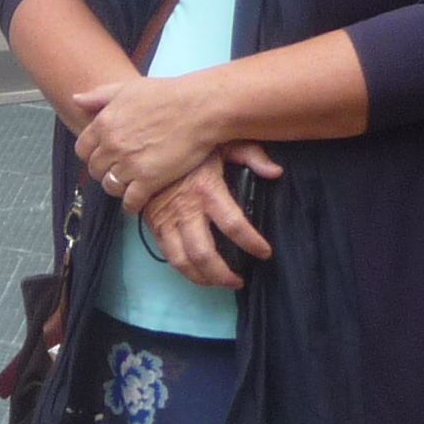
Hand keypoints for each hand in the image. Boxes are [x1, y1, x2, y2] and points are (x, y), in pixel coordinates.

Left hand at [72, 71, 226, 209]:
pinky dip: (132, 205)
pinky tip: (137, 203)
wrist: (198, 109)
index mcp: (104, 124)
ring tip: (127, 185)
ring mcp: (129, 164)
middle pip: (95, 169)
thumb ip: (98, 96)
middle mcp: (112, 146)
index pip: (83, 149)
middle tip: (117, 171)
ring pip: (110, 186)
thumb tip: (76, 99)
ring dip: (117, 187)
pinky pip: (130, 201)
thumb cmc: (167, 95)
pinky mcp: (148, 181)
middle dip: (104, 171)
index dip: (92, 154)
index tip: (103, 156)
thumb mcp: (127, 88)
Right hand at [130, 146, 281, 291]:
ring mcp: (166, 219)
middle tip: (238, 281)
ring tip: (218, 282)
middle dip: (223, 275)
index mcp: (207, 190)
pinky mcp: (153, 223)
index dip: (252, 243)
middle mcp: (185, 209)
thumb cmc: (191, 142)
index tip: (265, 253)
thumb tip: (276, 172)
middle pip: (204, 254)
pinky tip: (195, 270)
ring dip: (201, 278)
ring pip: (182, 261)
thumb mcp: (224, 141)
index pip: (234, 226)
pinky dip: (182, 268)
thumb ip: (251, 155)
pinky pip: (166, 253)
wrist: (147, 141)